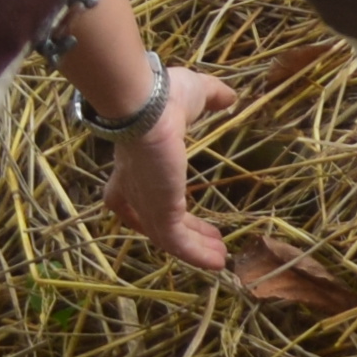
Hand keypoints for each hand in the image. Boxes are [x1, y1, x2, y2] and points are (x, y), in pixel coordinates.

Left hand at [94, 65, 241, 271]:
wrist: (146, 107)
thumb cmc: (164, 98)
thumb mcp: (195, 95)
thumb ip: (212, 98)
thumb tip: (230, 97)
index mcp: (133, 163)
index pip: (126, 196)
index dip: (139, 209)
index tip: (166, 213)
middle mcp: (136, 188)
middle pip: (155, 221)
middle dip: (184, 231)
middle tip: (209, 239)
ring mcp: (147, 203)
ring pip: (169, 237)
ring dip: (195, 248)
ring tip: (220, 257)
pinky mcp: (160, 212)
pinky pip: (178, 242)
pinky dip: (196, 254)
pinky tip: (218, 261)